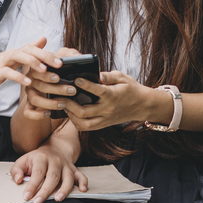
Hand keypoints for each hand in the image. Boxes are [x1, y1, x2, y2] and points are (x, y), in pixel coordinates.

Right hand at [0, 37, 58, 96]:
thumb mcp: (9, 62)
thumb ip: (26, 52)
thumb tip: (43, 38)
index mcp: (14, 54)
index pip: (33, 48)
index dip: (48, 52)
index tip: (63, 60)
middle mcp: (9, 55)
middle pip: (29, 50)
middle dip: (45, 56)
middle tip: (60, 65)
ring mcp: (1, 63)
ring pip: (19, 57)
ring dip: (33, 63)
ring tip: (46, 71)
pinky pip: (7, 72)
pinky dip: (18, 76)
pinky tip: (28, 83)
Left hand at [10, 146, 87, 202]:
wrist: (54, 149)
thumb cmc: (36, 159)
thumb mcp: (23, 161)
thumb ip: (16, 170)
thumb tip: (18, 180)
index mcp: (41, 158)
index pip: (37, 172)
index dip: (32, 185)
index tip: (26, 197)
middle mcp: (55, 161)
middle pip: (52, 176)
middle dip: (45, 191)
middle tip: (38, 202)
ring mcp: (66, 166)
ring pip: (68, 177)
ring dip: (64, 189)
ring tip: (58, 199)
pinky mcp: (74, 170)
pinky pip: (81, 176)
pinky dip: (83, 182)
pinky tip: (83, 190)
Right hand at [17, 46, 80, 121]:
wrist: (47, 88)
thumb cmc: (58, 72)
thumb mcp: (63, 62)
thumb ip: (69, 55)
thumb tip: (77, 55)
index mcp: (37, 68)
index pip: (39, 68)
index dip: (48, 73)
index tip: (59, 74)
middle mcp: (31, 80)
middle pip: (40, 85)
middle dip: (57, 88)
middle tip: (72, 90)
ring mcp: (29, 94)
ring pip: (35, 99)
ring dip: (49, 102)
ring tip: (64, 103)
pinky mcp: (28, 106)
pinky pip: (28, 112)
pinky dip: (38, 114)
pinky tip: (49, 113)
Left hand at [35, 70, 152, 131]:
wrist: (141, 105)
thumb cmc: (130, 88)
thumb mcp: (122, 77)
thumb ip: (109, 76)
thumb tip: (97, 74)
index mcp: (113, 96)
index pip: (98, 91)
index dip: (85, 85)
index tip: (76, 79)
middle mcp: (107, 109)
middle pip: (85, 111)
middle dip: (70, 104)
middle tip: (60, 95)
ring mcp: (105, 119)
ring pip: (84, 124)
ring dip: (71, 116)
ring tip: (63, 105)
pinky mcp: (103, 124)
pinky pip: (87, 127)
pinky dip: (76, 122)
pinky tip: (70, 113)